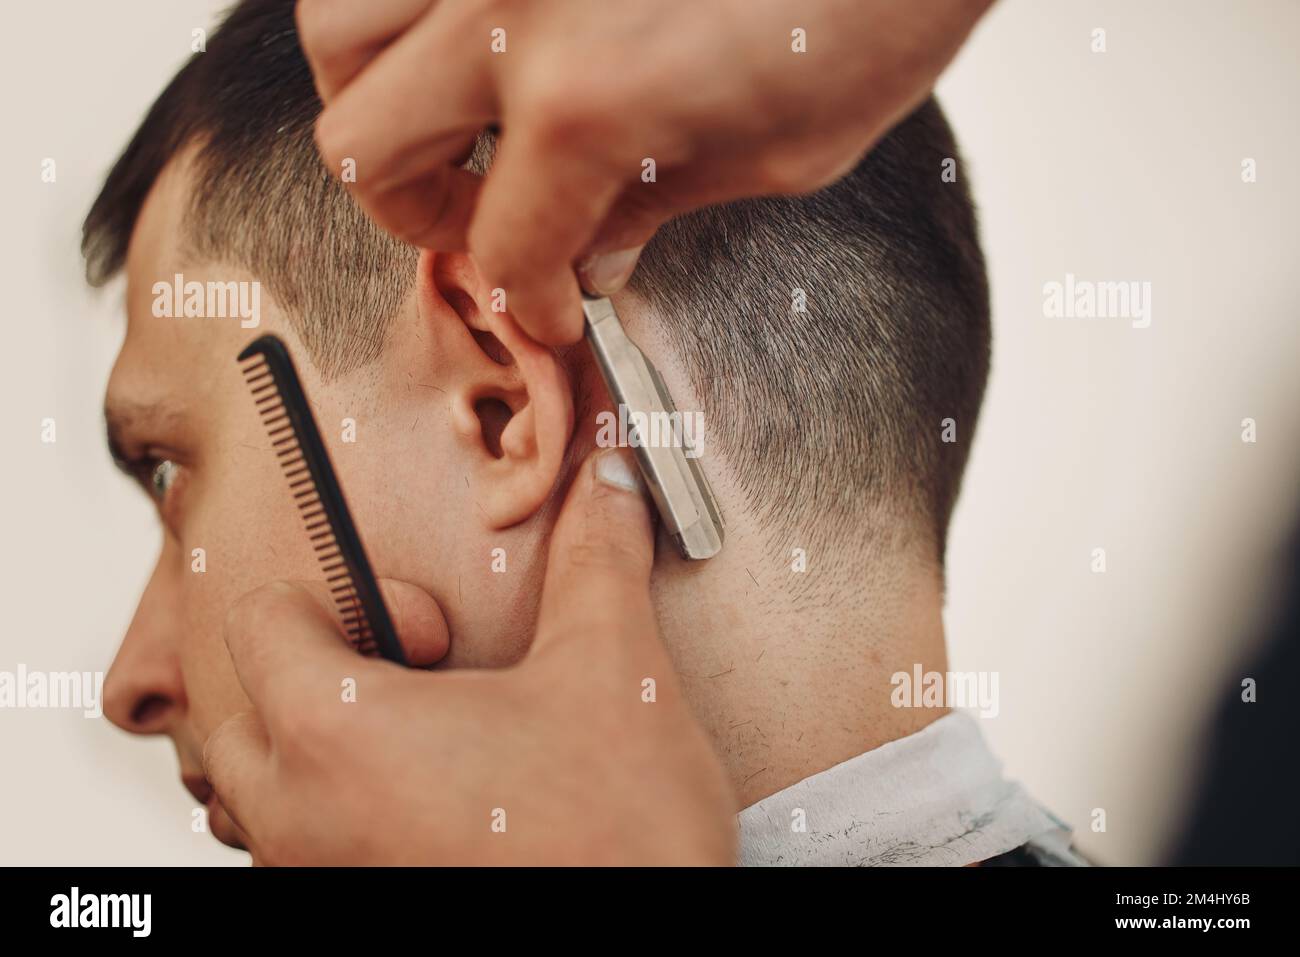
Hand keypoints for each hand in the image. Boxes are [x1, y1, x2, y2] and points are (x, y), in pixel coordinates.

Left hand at [202, 449, 736, 864]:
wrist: (661, 945)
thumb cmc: (616, 840)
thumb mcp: (614, 671)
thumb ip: (597, 561)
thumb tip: (606, 487)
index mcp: (339, 734)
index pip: (258, 621)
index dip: (343, 594)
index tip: (428, 623)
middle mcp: (304, 820)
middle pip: (239, 712)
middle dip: (313, 675)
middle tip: (415, 675)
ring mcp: (325, 880)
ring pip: (264, 797)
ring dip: (320, 752)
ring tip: (423, 740)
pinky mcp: (362, 914)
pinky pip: (306, 855)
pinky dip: (342, 817)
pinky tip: (438, 804)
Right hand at [296, 0, 993, 342]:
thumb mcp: (790, 144)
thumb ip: (664, 206)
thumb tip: (591, 252)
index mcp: (589, 98)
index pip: (502, 245)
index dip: (522, 299)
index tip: (544, 304)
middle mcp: (509, 5)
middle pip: (365, 142)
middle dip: (413, 212)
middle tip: (476, 221)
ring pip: (337, 28)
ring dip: (376, 95)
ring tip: (447, 117)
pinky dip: (409, 13)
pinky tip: (470, 37)